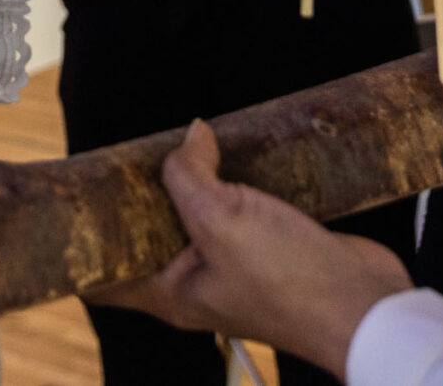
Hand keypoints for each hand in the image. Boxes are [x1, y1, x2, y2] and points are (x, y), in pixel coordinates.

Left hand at [95, 120, 409, 377]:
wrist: (366, 306)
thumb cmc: (290, 282)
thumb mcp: (222, 220)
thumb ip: (191, 176)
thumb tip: (189, 137)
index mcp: (171, 293)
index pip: (104, 278)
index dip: (84, 242)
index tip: (76, 200)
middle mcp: (198, 283)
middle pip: (152, 236)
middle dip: (144, 196)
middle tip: (136, 152)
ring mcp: (236, 267)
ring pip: (201, 220)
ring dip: (198, 184)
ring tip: (188, 143)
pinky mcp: (273, 249)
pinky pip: (244, 212)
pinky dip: (239, 184)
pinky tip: (240, 153)